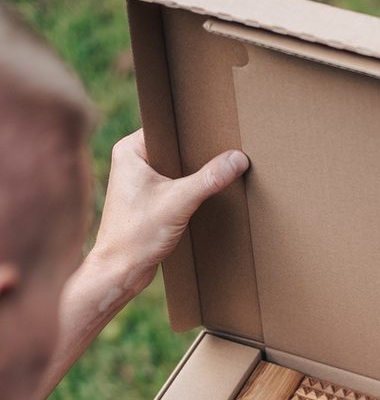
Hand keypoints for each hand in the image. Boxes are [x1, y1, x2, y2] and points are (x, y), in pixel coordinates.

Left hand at [88, 129, 248, 313]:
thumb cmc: (137, 234)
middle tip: (222, 155)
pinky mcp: (148, 202)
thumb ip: (209, 178)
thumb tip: (238, 158)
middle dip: (197, 156)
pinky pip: (175, 187)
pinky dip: (190, 192)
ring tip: (216, 176)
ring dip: (194, 176)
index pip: (168, 129)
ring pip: (176, 170)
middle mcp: (131, 162)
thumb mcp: (179, 201)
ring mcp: (139, 183)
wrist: (121, 269)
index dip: (192, 133)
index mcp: (130, 150)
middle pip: (174, 150)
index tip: (217, 134)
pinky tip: (205, 197)